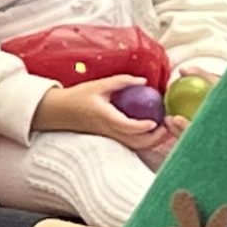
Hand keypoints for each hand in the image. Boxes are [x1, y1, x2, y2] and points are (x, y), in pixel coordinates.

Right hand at [33, 75, 170, 147]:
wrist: (59, 112)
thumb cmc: (78, 97)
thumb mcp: (99, 85)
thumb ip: (121, 82)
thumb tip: (144, 81)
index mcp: (104, 116)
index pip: (126, 126)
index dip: (143, 126)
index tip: (156, 121)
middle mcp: (108, 130)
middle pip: (136, 142)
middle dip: (155, 138)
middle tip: (168, 126)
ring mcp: (109, 137)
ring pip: (135, 146)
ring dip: (152, 140)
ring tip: (164, 128)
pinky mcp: (110, 138)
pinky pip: (131, 143)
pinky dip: (144, 139)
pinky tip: (152, 129)